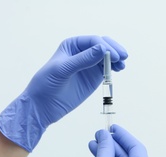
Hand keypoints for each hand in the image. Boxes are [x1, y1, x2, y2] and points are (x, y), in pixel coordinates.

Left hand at [0, 36, 127, 151]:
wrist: (43, 105)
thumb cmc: (46, 84)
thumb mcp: (63, 69)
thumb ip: (83, 60)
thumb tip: (102, 49)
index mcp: (72, 45)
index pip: (93, 41)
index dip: (105, 46)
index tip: (113, 56)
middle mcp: (82, 52)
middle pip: (103, 46)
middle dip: (113, 50)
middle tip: (122, 57)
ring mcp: (89, 65)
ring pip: (107, 57)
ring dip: (116, 59)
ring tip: (122, 66)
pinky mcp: (93, 77)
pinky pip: (106, 69)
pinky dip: (114, 68)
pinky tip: (118, 70)